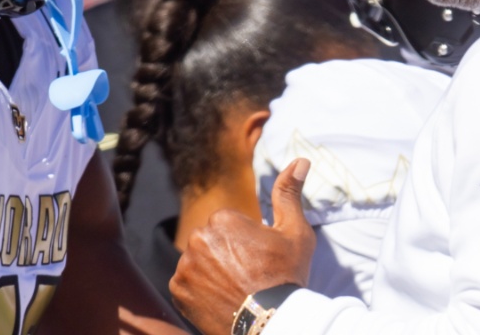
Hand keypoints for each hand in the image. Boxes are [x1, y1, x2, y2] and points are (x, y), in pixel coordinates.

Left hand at [170, 159, 314, 333]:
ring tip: (235, 289)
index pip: (229, 226)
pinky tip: (220, 298)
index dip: (246, 243)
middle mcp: (197, 238)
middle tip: (248, 276)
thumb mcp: (295, 232)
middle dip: (226, 255)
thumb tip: (301, 160)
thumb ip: (289, 194)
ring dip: (212, 271)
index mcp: (223, 219)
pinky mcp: (177, 290)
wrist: (272, 322)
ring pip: (199, 261)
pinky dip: (199, 290)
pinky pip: (186, 283)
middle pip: (211, 242)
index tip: (259, 260)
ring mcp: (185, 265)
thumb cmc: (286, 276)